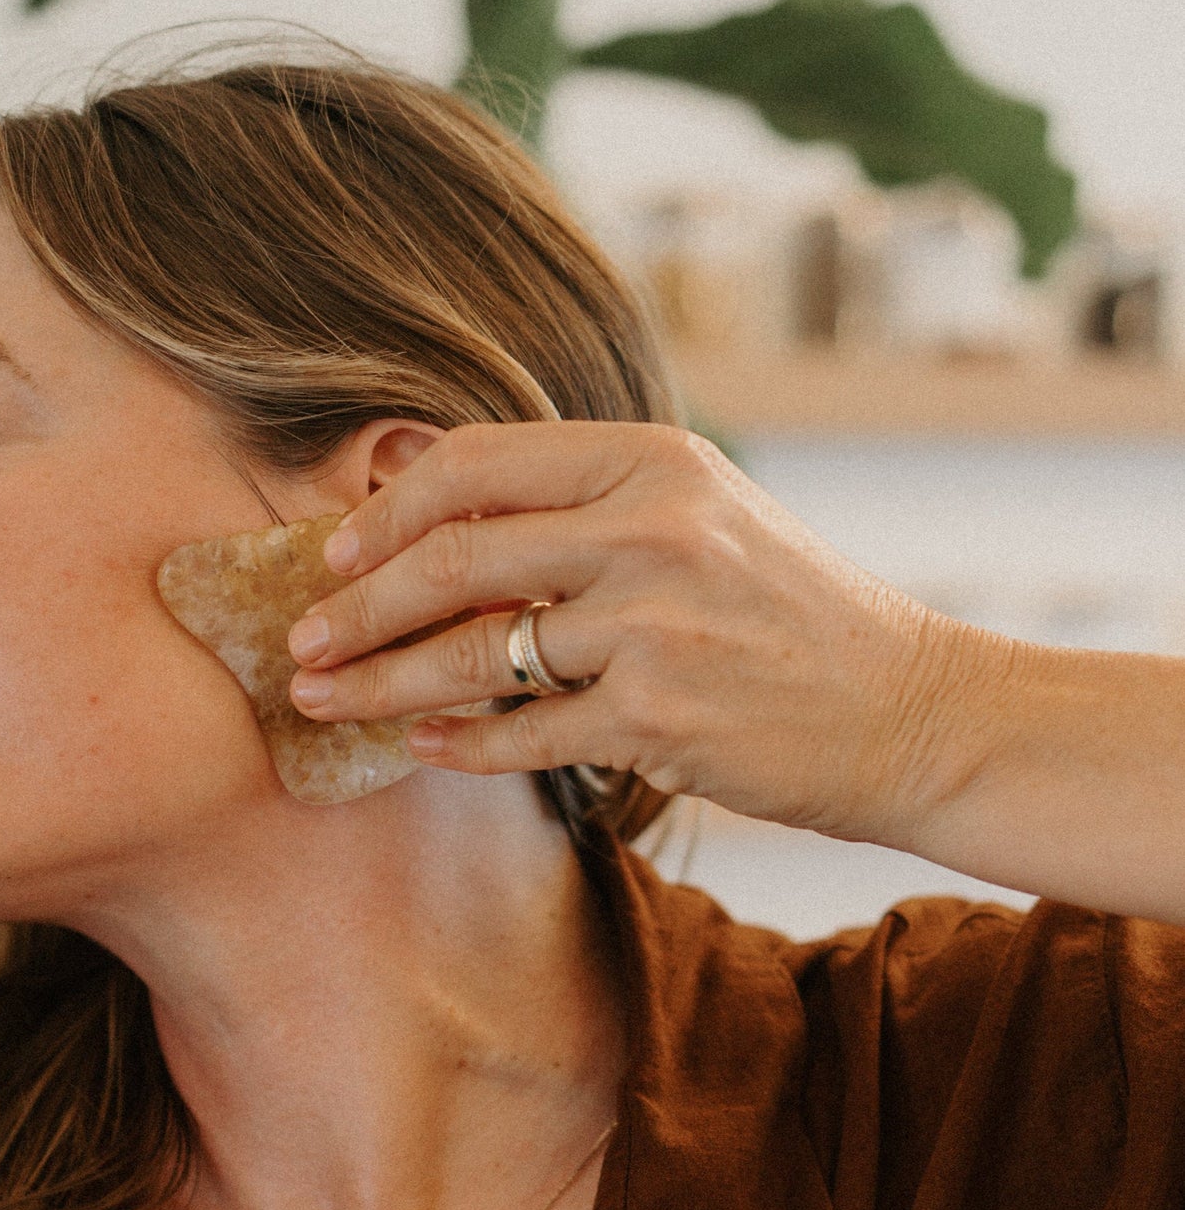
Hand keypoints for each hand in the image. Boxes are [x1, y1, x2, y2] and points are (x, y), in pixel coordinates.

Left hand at [285, 422, 989, 846]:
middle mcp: (651, 528)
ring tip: (323, 702)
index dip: (387, 511)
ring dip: (379, 683)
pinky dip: (459, 744)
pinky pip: (520, 732)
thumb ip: (587, 511)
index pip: (478, 465)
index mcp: (653, 461)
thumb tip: (438, 515)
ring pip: (471, 652)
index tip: (333, 553)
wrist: (913, 709)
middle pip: (454, 558)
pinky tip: (421, 748)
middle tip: (298, 641)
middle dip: (356, 605)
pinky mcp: (658, 715)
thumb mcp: (704, 521)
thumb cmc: (790, 616)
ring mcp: (654, 624)